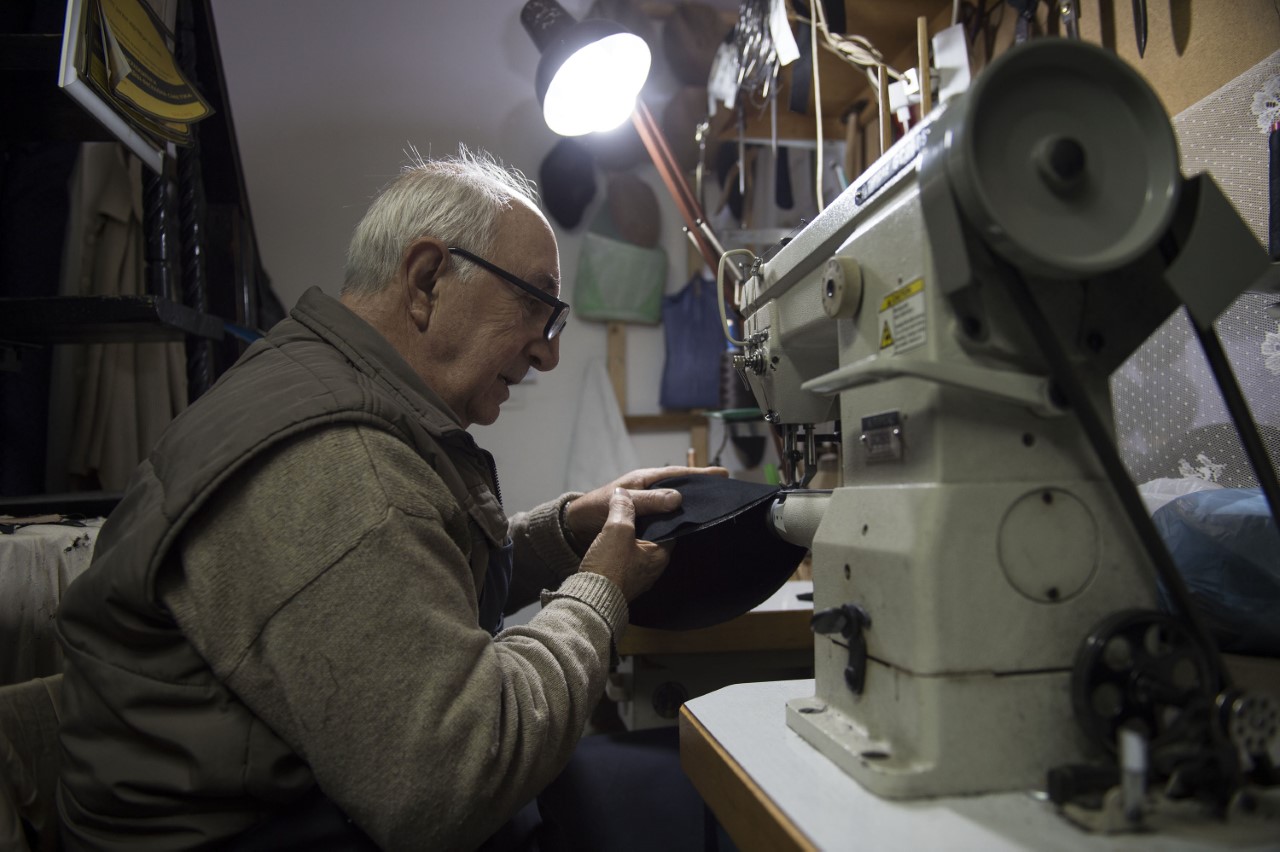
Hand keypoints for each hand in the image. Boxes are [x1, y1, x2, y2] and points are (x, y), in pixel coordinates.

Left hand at [563, 465, 728, 548]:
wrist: (578, 525)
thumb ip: (649, 500)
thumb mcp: (624, 500)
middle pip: (682, 487)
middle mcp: (650, 490)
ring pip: (675, 504)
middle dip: (702, 489)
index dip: (701, 473)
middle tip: (725, 494)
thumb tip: (678, 498)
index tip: (722, 474)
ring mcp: (649, 505)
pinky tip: (689, 528)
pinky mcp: (646, 521)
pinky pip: (667, 519)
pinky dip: (678, 521)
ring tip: (713, 511)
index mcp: (646, 479)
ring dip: (691, 507)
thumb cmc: (597, 506)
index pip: (679, 473)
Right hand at [579, 489, 670, 600]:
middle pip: (653, 537)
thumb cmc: (609, 567)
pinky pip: (626, 559)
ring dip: (630, 536)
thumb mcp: (617, 529)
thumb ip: (623, 508)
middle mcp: (654, 568)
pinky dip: (621, 549)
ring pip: (638, 548)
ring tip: (619, 520)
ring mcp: (639, 576)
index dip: (660, 511)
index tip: (652, 499)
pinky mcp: (623, 582)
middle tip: (633, 506)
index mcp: (660, 555)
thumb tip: (622, 493)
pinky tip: (610, 541)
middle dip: (643, 523)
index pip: (669, 527)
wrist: (590, 601)